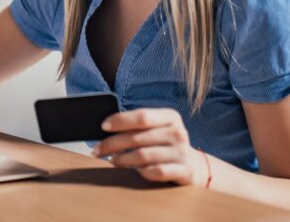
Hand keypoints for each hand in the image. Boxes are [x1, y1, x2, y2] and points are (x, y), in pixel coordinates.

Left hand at [91, 108, 205, 184]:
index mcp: (170, 117)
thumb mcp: (156, 129)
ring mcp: (182, 152)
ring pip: (144, 156)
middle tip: (97, 150)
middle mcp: (178, 132)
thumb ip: (137, 126)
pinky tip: (136, 172)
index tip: (103, 126)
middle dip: (112, 144)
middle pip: (138, 138)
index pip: (141, 116)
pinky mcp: (184, 171)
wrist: (192, 165)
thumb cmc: (164, 144)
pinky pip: (157, 172)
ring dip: (123, 159)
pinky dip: (143, 172)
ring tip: (112, 160)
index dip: (120, 120)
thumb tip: (105, 127)